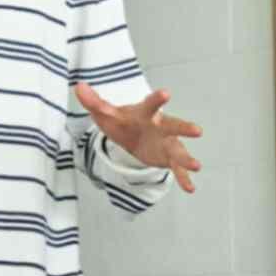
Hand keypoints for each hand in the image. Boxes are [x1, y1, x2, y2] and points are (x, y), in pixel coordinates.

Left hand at [72, 84, 203, 192]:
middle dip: (184, 128)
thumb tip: (78, 87)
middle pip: (173, 126)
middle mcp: (160, 126)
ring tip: (197, 166)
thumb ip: (94, 102)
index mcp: (145, 113)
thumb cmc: (122, 121)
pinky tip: (190, 189)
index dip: (157, 99)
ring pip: (179, 150)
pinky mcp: (168, 157)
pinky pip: (177, 169)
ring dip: (187, 158)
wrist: (132, 135)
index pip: (150, 105)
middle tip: (197, 131)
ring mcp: (166, 142)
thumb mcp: (106, 113)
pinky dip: (184, 179)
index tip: (166, 93)